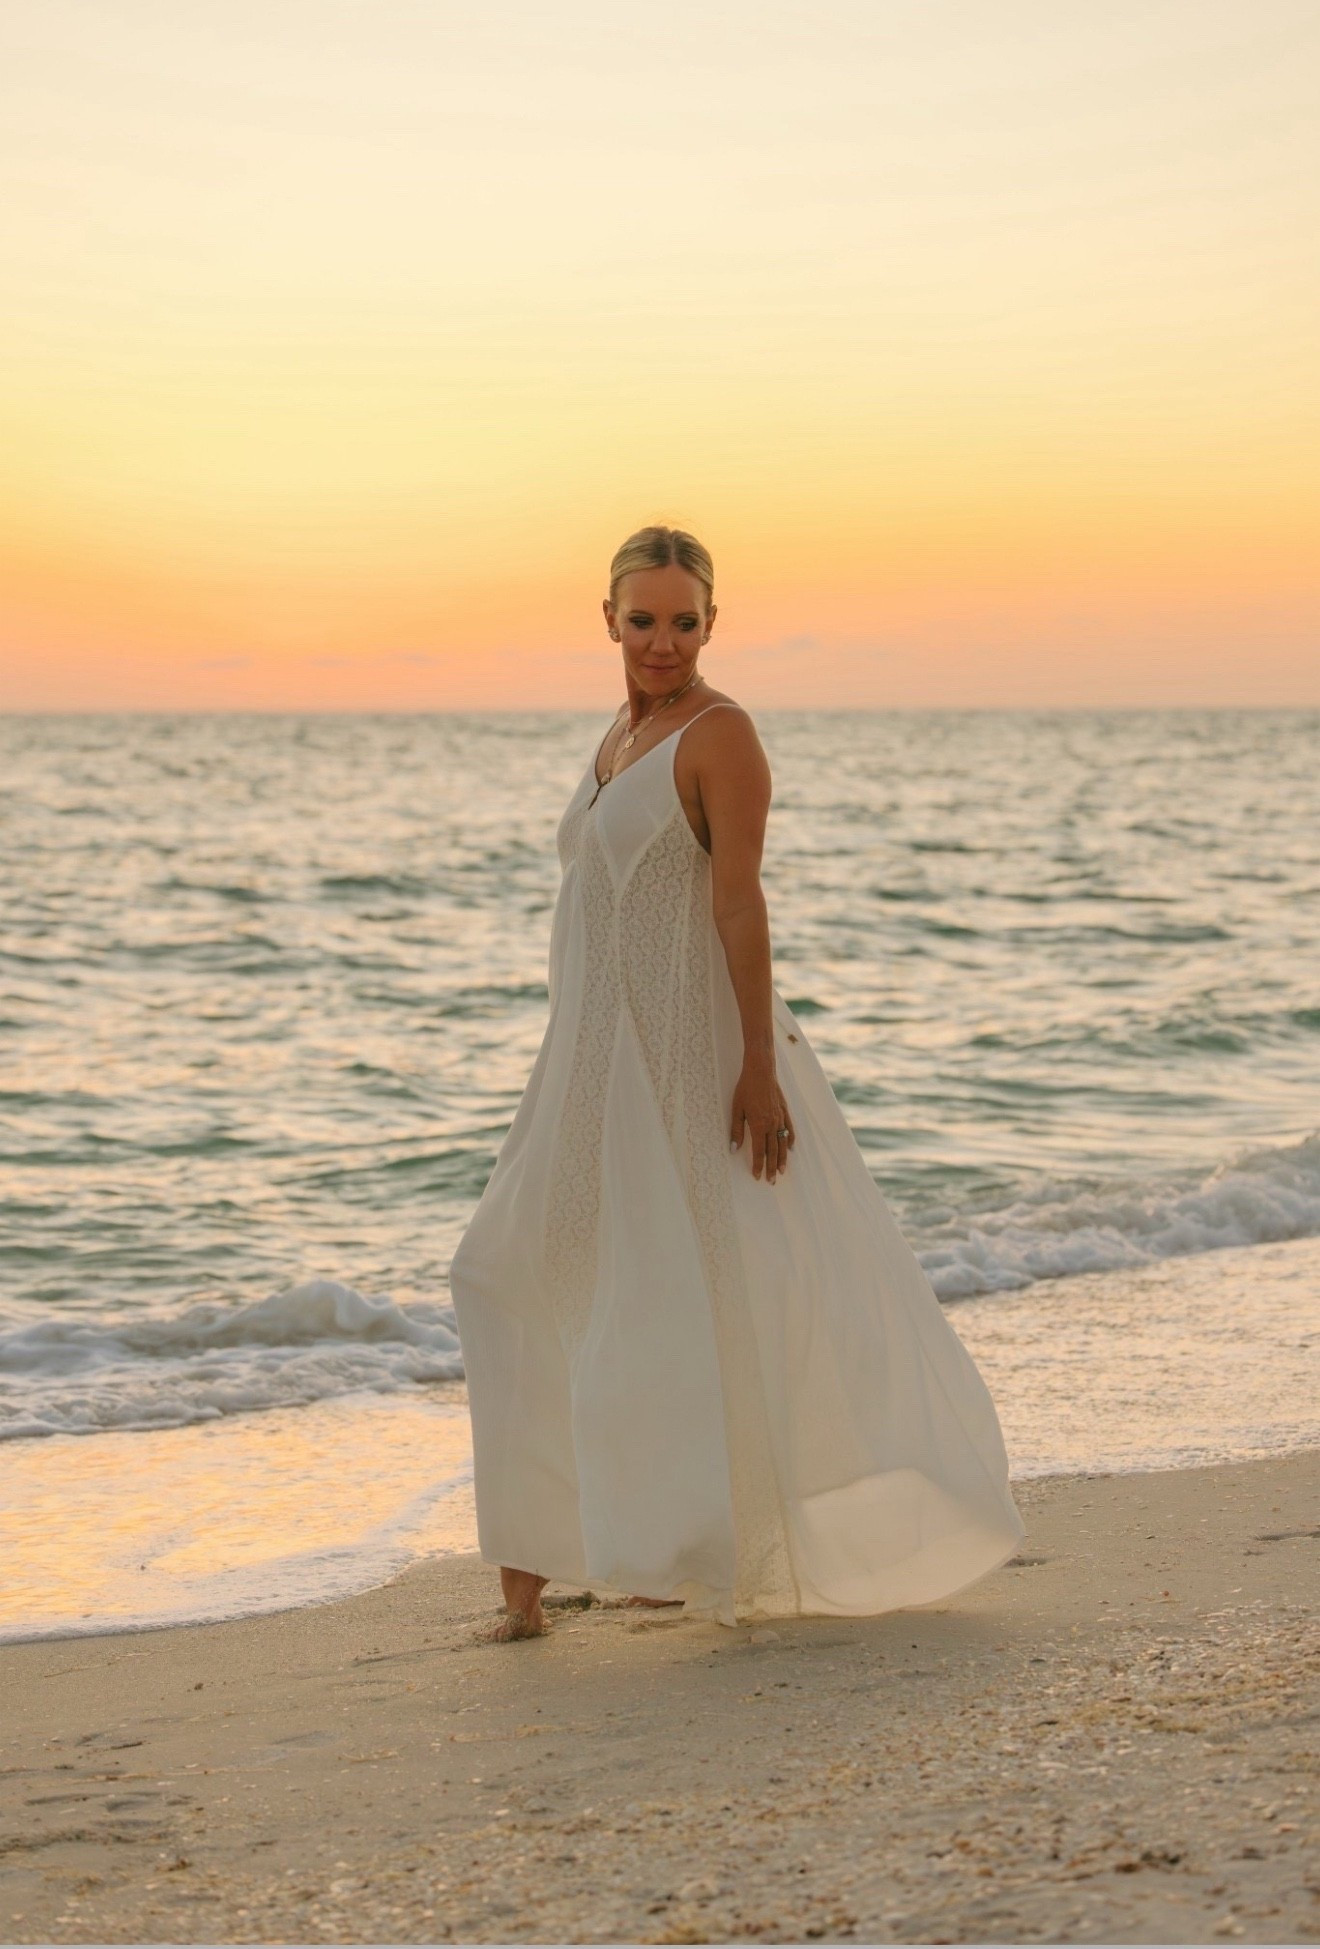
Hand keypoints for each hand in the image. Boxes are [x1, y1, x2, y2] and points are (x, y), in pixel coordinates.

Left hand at [730, 1062, 795, 1182]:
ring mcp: (780, 1117)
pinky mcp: (785, 1110)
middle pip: (772, 1151)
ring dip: (782, 1158)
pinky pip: (790, 1128)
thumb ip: (736, 1131)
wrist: (761, 1070)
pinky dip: (790, 1139)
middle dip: (771, 1167)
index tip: (757, 1177)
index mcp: (759, 1125)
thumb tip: (734, 1149)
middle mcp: (772, 1124)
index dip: (758, 1165)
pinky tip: (791, 1148)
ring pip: (783, 1142)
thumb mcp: (736, 1109)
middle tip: (772, 1181)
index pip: (759, 1151)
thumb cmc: (745, 1088)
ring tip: (782, 1171)